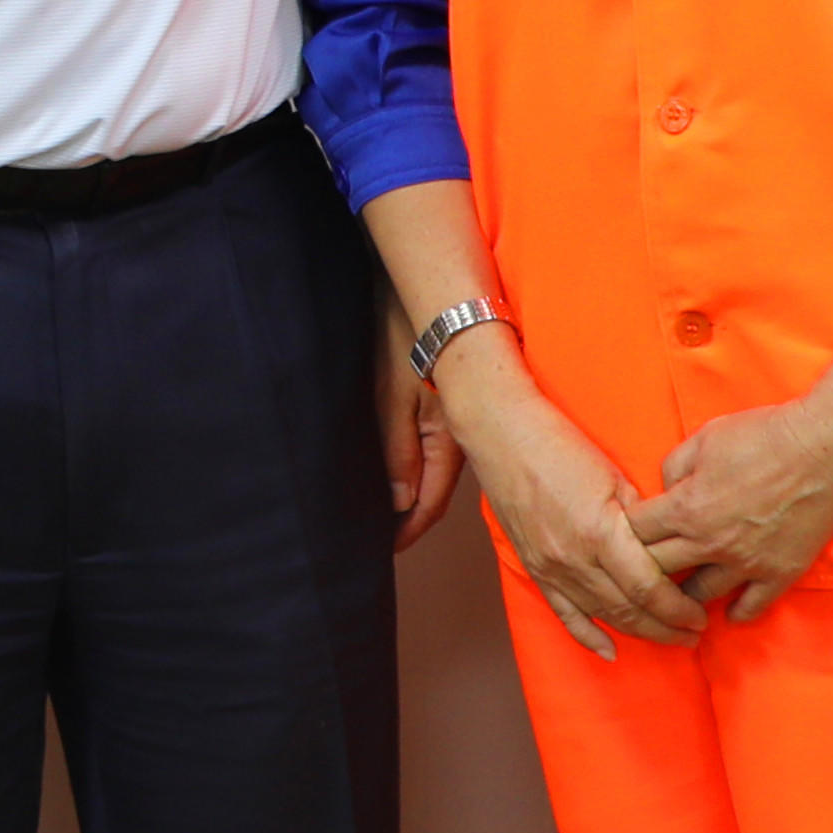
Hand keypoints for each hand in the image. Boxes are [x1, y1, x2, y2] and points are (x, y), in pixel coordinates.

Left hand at [377, 310, 468, 543]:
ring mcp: (452, 420)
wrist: (424, 282)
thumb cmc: (406, 330)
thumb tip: (399, 503)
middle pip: (433, 491)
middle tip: (375, 537)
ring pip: (431, 470)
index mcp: (450, 439)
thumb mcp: (391, 394)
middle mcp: (457, 435)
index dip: (406, 530)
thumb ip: (396, 451)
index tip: (383, 549)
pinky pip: (430, 445)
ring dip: (408, 491)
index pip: (429, 504)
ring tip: (377, 511)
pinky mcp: (443, 403)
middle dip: (406, 517)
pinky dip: (411, 464)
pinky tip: (391, 468)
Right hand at [450, 355, 698, 656]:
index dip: (679, 609)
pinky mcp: (535, 568)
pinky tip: (609, 651)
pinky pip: (564, 613)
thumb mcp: (615, 475)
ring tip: (667, 638)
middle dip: (666, 628)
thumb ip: (642, 519)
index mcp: (602, 533)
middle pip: (629, 610)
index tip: (699, 616)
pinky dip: (588, 635)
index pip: (650, 589)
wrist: (502, 435)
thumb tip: (670, 548)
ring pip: (602, 615)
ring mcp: (552, 567)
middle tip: (693, 634)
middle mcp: (575, 559)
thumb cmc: (560, 444)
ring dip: (638, 632)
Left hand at [639, 389, 832, 624]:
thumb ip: (674, 467)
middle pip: (658, 571)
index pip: (636, 533)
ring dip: (684, 596)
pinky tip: (729, 611)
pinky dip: (736, 612)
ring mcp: (745, 563)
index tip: (631, 534)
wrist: (825, 448)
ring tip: (680, 595)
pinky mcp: (779, 573)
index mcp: (686, 508)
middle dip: (645, 568)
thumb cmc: (764, 435)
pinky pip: (751, 607)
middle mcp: (709, 542)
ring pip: (698, 596)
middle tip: (644, 570)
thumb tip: (665, 490)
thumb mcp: (705, 438)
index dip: (628, 532)